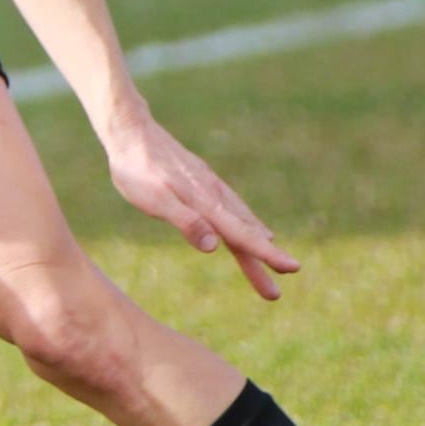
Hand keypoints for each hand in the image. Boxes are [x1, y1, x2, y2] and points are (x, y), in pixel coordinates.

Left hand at [105, 115, 301, 300]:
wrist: (131, 132)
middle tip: (275, 293)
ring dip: (258, 243)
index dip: (266, 255)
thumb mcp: (154, 200)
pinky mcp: (204, 181)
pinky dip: (248, 222)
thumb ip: (185, 222)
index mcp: (206, 204)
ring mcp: (211, 187)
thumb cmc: (136, 170)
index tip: (293, 268)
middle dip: (263, 261)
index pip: (242, 236)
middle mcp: (215, 195)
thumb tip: (214, 247)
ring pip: (241, 220)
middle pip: (245, 234)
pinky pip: (234, 207)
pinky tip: (251, 226)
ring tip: (274, 261)